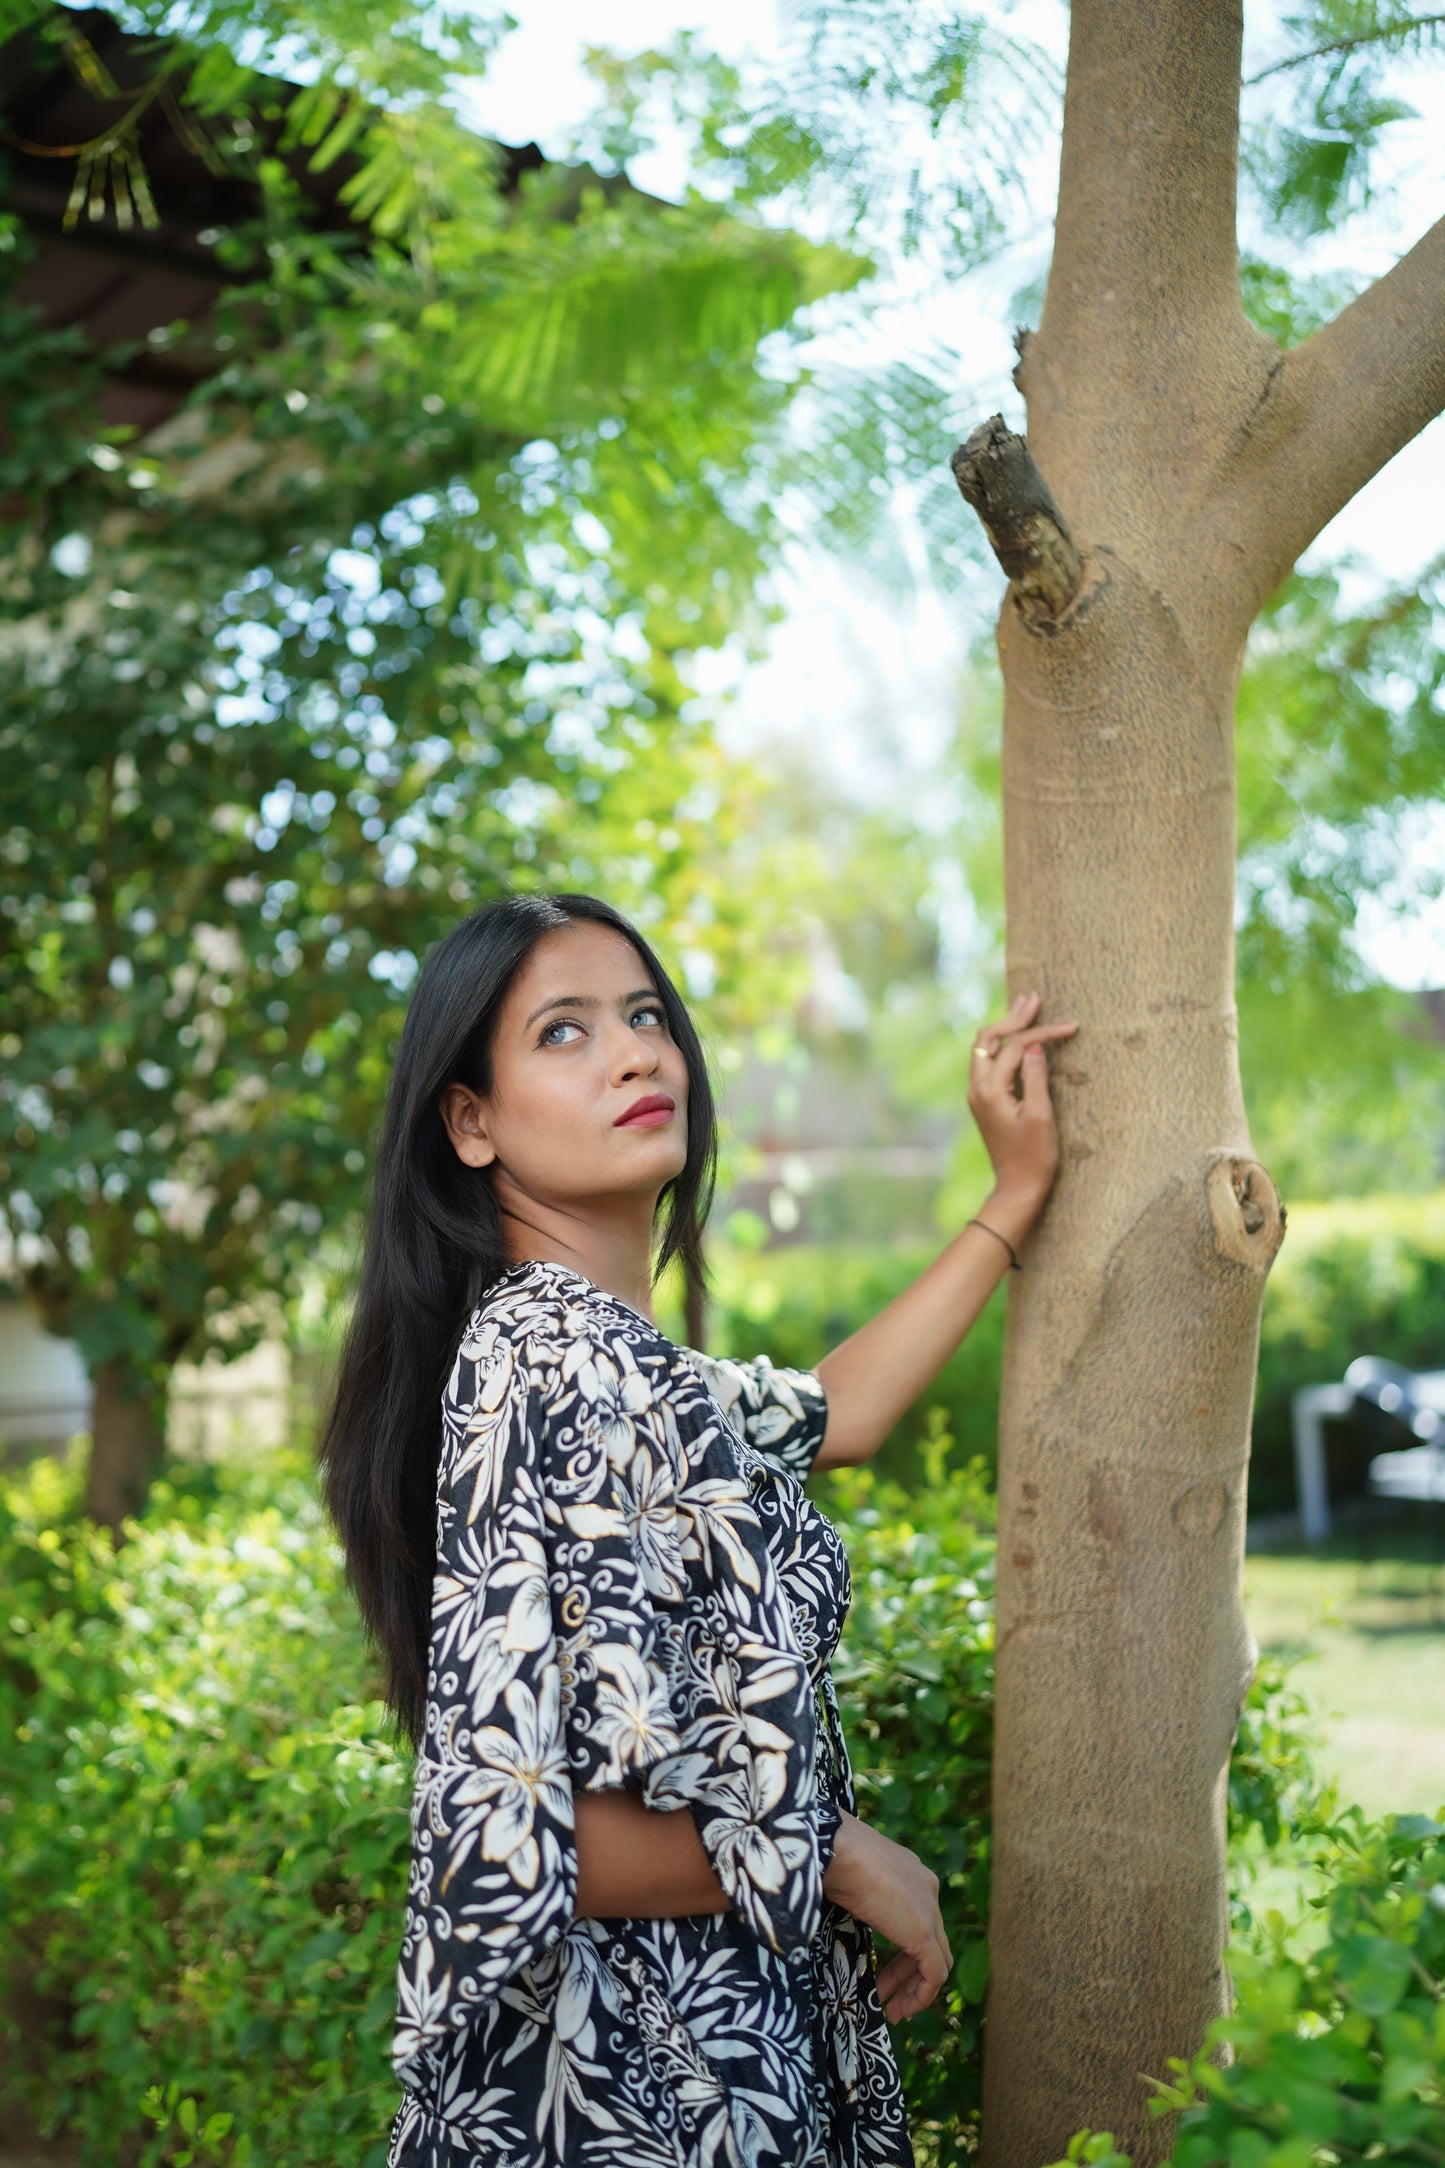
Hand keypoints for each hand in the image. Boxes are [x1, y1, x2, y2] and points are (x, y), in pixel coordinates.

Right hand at [823, 1813, 951, 2022]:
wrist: (838, 1849)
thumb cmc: (831, 1857)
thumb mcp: (848, 1878)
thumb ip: (856, 1894)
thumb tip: (835, 1903)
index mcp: (909, 1872)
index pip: (917, 1918)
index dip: (902, 1948)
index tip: (882, 1969)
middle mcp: (926, 1888)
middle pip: (929, 1941)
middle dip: (907, 1974)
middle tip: (886, 1996)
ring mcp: (929, 1909)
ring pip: (936, 1960)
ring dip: (913, 1989)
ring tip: (893, 2011)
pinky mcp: (923, 1933)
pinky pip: (935, 1974)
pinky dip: (922, 1995)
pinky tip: (903, 2009)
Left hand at [967, 991, 1076, 1215]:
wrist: (1018, 1188)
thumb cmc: (1035, 1156)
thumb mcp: (1041, 1116)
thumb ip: (1035, 1076)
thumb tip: (1033, 1044)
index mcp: (989, 1089)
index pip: (1015, 1046)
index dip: (1042, 1033)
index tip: (1071, 1026)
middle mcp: (977, 1088)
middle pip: (989, 1038)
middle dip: (1013, 1018)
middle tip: (1034, 998)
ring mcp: (979, 1095)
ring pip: (986, 1048)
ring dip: (1006, 1028)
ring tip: (1026, 1008)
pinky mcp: (986, 1101)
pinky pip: (990, 1062)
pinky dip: (1004, 1045)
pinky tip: (1017, 1038)